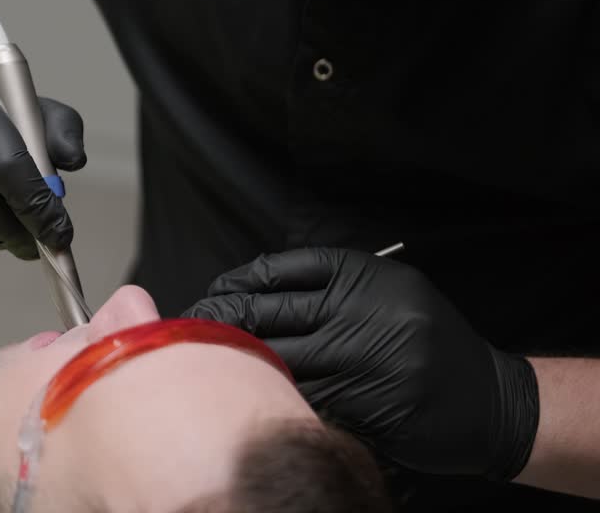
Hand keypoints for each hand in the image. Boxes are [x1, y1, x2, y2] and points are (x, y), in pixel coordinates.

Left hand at [183, 248, 539, 479]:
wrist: (491, 402)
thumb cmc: (428, 340)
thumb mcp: (389, 291)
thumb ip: (330, 283)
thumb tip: (251, 286)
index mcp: (368, 277)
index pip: (281, 270)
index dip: (237, 282)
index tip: (212, 293)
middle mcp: (367, 314)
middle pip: (270, 314)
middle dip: (222, 321)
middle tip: (188, 327)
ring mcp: (369, 364)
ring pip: (279, 362)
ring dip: (237, 364)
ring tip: (202, 363)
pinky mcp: (368, 408)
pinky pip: (304, 401)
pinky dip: (273, 399)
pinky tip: (249, 396)